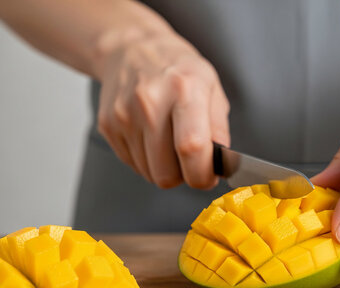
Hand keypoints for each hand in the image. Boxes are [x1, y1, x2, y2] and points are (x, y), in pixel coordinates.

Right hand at [97, 34, 229, 188]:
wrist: (133, 49)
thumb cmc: (178, 69)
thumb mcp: (212, 87)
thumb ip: (219, 128)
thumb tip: (220, 164)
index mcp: (184, 89)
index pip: (191, 148)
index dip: (202, 174)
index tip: (208, 176)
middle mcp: (150, 102)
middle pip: (166, 173)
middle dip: (184, 176)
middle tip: (191, 160)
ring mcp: (124, 115)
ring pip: (149, 174)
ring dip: (165, 168)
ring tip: (170, 141)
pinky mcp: (108, 126)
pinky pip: (133, 165)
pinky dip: (147, 160)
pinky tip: (153, 137)